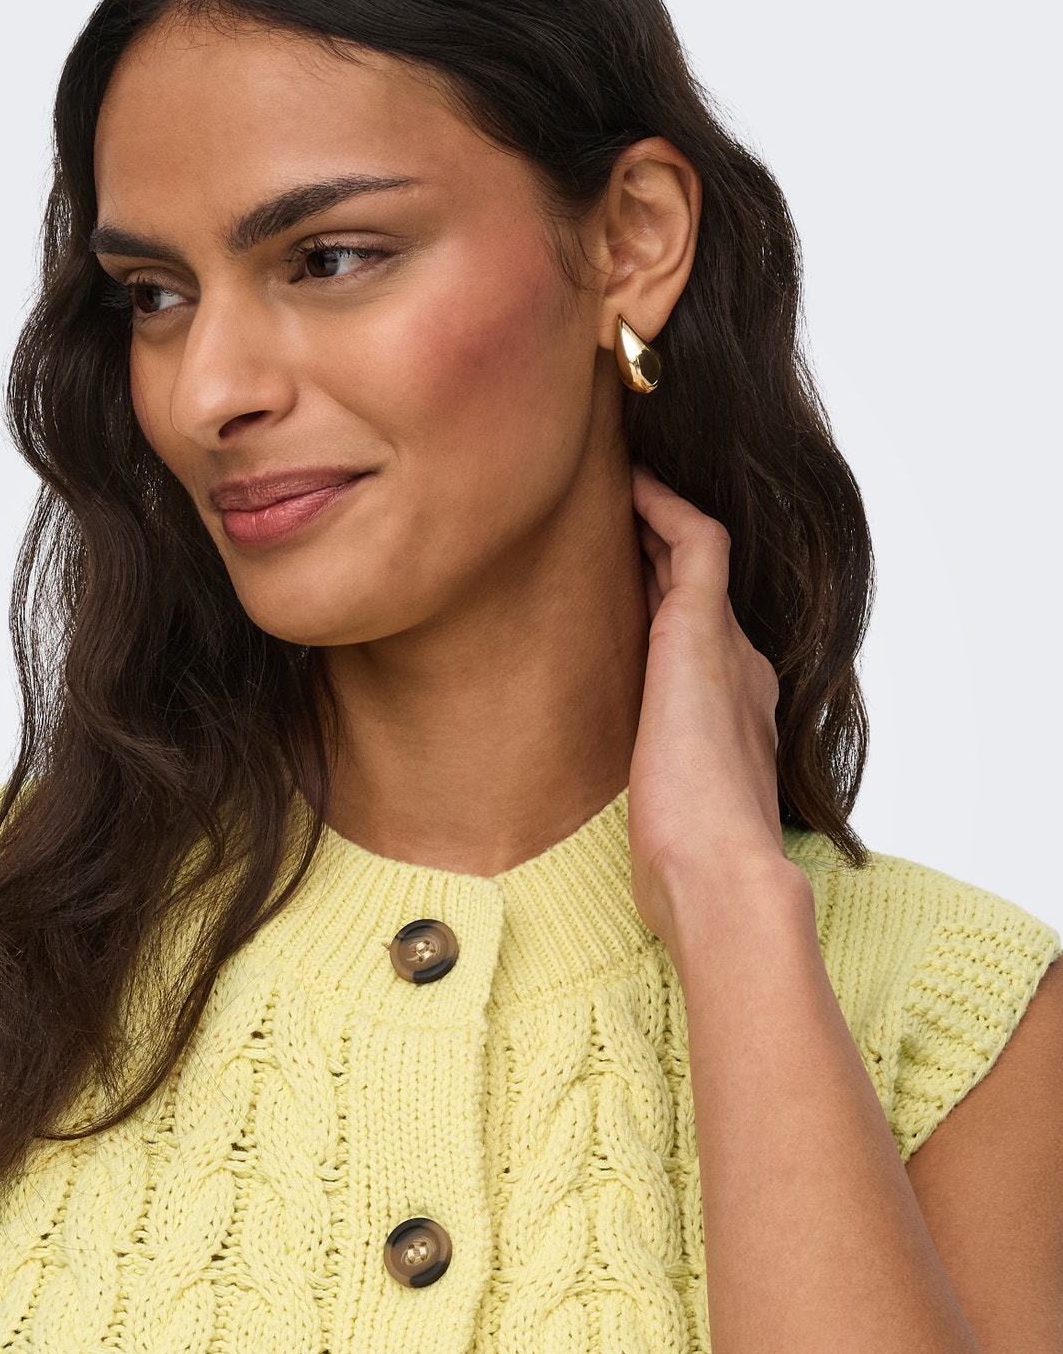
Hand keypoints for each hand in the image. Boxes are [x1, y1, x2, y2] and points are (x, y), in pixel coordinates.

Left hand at [628, 464, 791, 954]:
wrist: (721, 880)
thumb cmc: (687, 869)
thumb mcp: (666, 820)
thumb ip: (654, 799)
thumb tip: (630, 826)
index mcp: (729, 713)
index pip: (691, 634)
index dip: (657, 594)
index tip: (621, 566)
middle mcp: (736, 670)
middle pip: (694, 585)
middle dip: (657, 542)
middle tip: (616, 500)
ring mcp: (726, 648)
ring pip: (697, 553)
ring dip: (659, 511)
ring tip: (620, 474)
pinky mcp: (703, 636)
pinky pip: (696, 542)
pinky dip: (665, 508)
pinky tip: (631, 482)